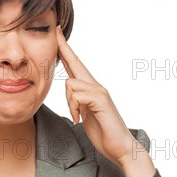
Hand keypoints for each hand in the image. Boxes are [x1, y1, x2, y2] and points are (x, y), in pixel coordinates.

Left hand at [55, 25, 141, 169]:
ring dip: (69, 103)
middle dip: (64, 47)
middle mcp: (96, 86)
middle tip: (56, 29)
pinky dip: (74, 108)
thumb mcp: (85, 114)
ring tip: (77, 117)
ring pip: (71, 84)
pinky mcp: (101, 101)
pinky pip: (78, 95)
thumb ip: (78, 101)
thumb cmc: (103, 132)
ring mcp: (100, 92)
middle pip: (76, 63)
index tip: (58, 35)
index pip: (75, 66)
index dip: (66, 51)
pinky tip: (80, 119)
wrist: (120, 147)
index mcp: (91, 89)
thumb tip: (71, 93)